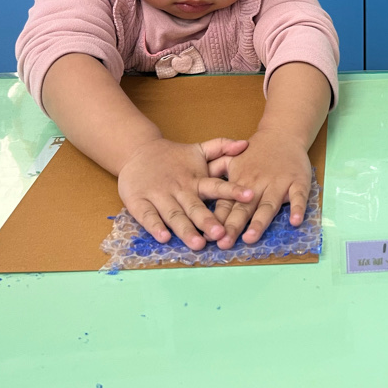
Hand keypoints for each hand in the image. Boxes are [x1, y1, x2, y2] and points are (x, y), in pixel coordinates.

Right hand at [117, 137, 252, 249]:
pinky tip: (164, 237)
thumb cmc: (174, 156)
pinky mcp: (139, 202)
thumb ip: (221, 147)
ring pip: (173, 215)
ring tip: (198, 243)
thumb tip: (245, 144)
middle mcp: (179, 189)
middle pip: (195, 207)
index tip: (250, 196)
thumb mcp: (198, 150)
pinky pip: (147, 216)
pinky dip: (155, 226)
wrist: (137, 150)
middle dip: (208, 220)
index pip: (216, 186)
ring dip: (185, 229)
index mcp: (196, 179)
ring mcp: (159, 196)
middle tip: (221, 233)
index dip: (232, 190)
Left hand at [210, 129, 311, 247]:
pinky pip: (299, 196)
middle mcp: (258, 184)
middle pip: (244, 208)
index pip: (226, 204)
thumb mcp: (232, 159)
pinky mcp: (298, 182)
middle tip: (224, 244)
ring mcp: (279, 184)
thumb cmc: (255, 152)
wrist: (282, 133)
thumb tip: (198, 189)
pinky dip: (298, 208)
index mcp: (240, 182)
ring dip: (260, 222)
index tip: (209, 236)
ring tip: (250, 237)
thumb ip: (215, 172)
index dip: (217, 220)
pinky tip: (295, 221)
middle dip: (234, 226)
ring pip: (269, 205)